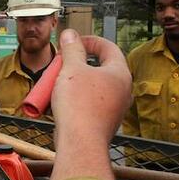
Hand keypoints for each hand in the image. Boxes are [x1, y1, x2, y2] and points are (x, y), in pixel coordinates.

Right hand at [50, 30, 130, 179]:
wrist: (80, 144)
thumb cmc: (79, 105)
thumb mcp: (71, 69)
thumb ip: (71, 49)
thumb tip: (70, 34)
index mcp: (120, 73)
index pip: (108, 47)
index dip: (89, 40)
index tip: (72, 41)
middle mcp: (122, 90)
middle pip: (99, 68)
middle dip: (76, 63)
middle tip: (61, 63)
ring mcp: (115, 108)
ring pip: (92, 87)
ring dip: (73, 83)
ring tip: (56, 84)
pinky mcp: (104, 122)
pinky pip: (89, 104)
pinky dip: (74, 100)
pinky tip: (59, 104)